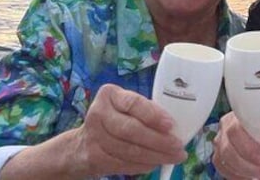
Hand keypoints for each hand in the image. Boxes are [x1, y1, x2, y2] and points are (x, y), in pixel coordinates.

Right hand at [0, 83, 185, 178]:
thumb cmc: (116, 119)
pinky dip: (142, 165)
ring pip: (128, 150)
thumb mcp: (127, 107)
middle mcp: (98, 113)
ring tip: (172, 158)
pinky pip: (122, 164)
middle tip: (178, 148)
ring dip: (154, 156)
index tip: (171, 125)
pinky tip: (155, 164)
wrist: (81, 144)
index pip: (134, 103)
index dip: (153, 115)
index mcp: (110, 95)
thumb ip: (147, 111)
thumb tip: (175, 126)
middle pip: (131, 130)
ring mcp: (93, 137)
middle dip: (159, 141)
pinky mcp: (93, 157)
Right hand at [213, 112, 259, 179]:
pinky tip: (251, 177)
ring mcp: (218, 144)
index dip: (249, 149)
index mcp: (236, 117)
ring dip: (244, 172)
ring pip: (224, 162)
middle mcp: (223, 129)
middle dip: (248, 165)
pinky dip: (238, 177)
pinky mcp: (218, 159)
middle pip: (227, 150)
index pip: (235, 131)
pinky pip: (223, 170)